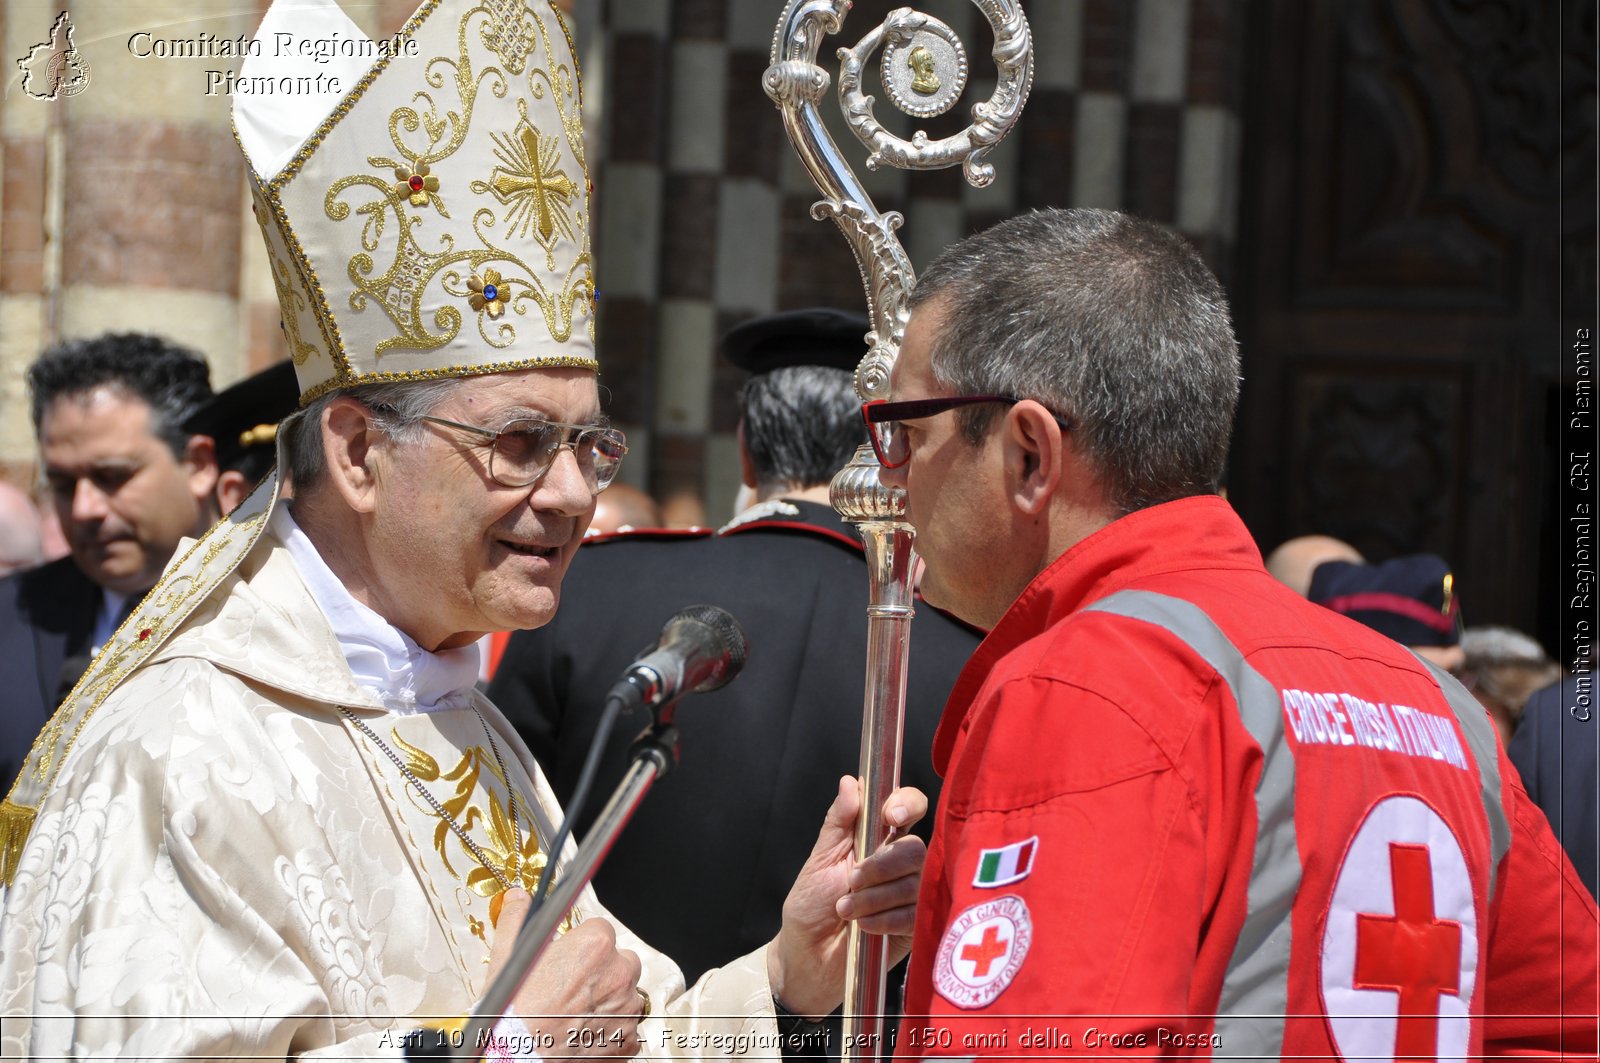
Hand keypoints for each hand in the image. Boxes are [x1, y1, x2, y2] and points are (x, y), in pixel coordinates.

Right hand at [488, 890, 644, 1059]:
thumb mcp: (507, 958)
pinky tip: (584, 1034)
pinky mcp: (628, 1040)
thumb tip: (519, 898)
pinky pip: (625, 1029)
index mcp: (595, 945)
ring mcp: (627, 1009)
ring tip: (575, 1014)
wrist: (519, 1059)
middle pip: (620, 961)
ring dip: (607, 1002)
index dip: (582, 945)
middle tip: (572, 988)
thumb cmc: (514, 1014)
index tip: (569, 959)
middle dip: (601, 972)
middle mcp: (618, 974)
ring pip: (625, 996)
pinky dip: (609, 1032)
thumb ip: (517, 920)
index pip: (602, 931)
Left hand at [767, 777, 927, 1017]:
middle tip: (851, 882)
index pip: (908, 806)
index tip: (890, 816)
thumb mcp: (820, 860)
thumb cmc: (811, 907)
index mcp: (878, 838)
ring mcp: (913, 894)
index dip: (907, 804)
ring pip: (915, 882)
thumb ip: (838, 822)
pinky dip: (886, 920)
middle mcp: (900, 863)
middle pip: (915, 847)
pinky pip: (916, 914)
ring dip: (876, 897)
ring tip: (847, 911)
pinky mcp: (917, 926)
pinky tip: (866, 928)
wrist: (808, 959)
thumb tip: (850, 782)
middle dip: (881, 865)